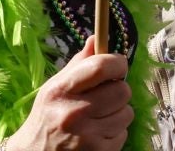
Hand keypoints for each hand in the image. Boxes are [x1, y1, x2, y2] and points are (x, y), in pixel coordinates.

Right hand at [5, 39, 133, 150]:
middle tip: (106, 96)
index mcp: (61, 90)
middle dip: (118, 91)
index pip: (101, 66)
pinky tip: (97, 135)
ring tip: (98, 118)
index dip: (118, 63)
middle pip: (122, 90)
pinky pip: (123, 134)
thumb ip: (78, 64)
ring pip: (127, 113)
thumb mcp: (54, 88)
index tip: (118, 66)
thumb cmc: (47, 117)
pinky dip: (114, 134)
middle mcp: (74, 113)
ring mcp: (87, 137)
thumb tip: (97, 37)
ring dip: (118, 114)